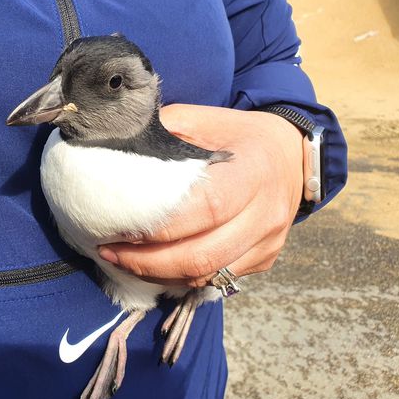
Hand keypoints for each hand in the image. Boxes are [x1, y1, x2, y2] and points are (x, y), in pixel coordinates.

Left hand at [97, 104, 303, 287]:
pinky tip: (153, 266)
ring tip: (121, 261)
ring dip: (158, 274)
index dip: (159, 226)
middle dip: (147, 261)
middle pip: (202, 255)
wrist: (290, 155)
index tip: (119, 227)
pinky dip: (180, 277)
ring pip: (207, 275)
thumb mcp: (203, 119)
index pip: (206, 209)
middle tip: (108, 251)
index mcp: (252, 173)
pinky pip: (216, 280)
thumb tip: (117, 146)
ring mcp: (268, 242)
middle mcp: (265, 214)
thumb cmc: (238, 136)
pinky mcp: (264, 259)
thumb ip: (165, 130)